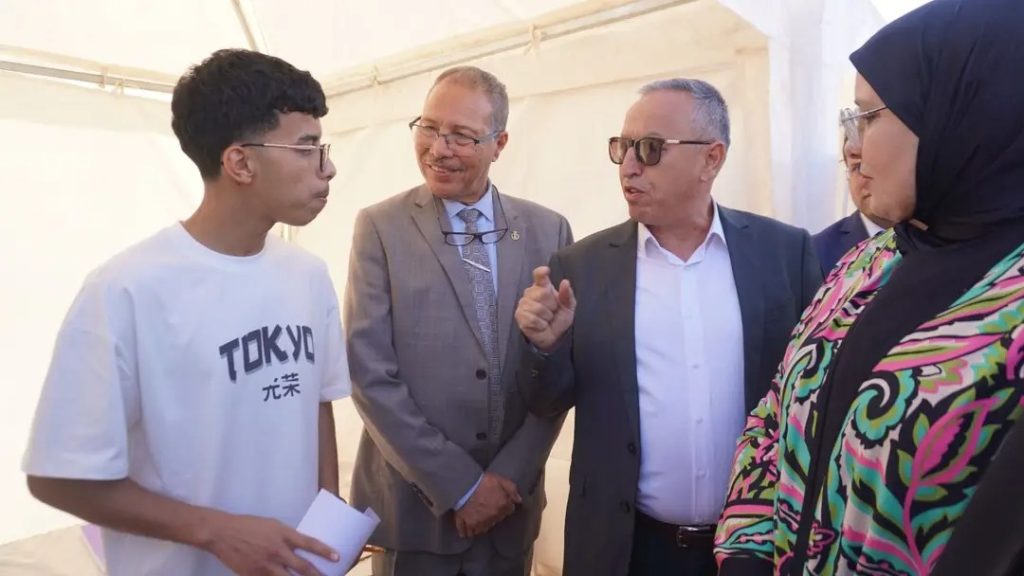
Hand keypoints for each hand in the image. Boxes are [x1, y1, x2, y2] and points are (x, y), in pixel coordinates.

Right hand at [202, 512, 338, 575]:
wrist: (222, 533)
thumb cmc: (248, 525)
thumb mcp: (272, 525)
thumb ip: (287, 536)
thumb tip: (300, 547)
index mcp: (283, 534)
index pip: (309, 543)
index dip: (324, 551)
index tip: (337, 557)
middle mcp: (277, 550)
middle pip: (303, 567)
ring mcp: (266, 565)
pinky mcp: (255, 575)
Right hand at [454, 473, 521, 538]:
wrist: (465, 486)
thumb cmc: (483, 481)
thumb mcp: (501, 480)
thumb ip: (512, 490)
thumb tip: (519, 500)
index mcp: (503, 507)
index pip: (509, 510)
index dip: (505, 506)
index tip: (502, 503)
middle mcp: (493, 517)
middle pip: (496, 520)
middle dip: (494, 516)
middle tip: (489, 510)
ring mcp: (480, 522)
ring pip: (482, 528)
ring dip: (481, 526)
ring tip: (477, 523)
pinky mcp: (467, 524)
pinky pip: (466, 531)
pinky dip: (466, 532)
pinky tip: (466, 532)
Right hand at [515, 266, 575, 351]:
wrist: (553, 338)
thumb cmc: (558, 320)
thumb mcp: (568, 308)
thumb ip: (567, 295)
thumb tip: (565, 282)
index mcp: (543, 287)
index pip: (539, 276)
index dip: (541, 273)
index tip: (545, 271)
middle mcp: (531, 293)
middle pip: (542, 293)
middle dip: (552, 305)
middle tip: (552, 311)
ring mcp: (523, 304)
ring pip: (538, 307)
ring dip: (546, 316)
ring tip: (546, 319)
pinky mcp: (520, 316)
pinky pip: (533, 318)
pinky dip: (541, 324)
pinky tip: (541, 325)